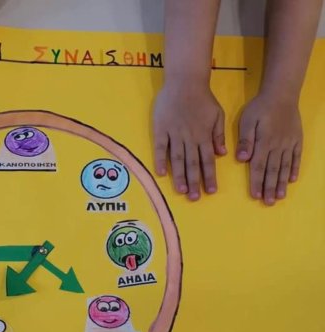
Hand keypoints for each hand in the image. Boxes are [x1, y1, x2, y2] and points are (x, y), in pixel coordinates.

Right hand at [153, 82, 226, 200]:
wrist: (185, 82)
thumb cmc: (203, 97)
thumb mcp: (218, 114)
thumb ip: (218, 134)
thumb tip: (221, 153)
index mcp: (204, 136)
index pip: (208, 160)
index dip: (209, 176)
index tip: (210, 191)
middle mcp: (190, 138)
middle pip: (192, 163)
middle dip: (194, 181)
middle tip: (195, 198)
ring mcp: (174, 135)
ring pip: (177, 159)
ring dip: (179, 175)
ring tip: (181, 190)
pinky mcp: (161, 130)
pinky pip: (161, 147)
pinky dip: (160, 160)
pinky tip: (161, 173)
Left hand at [236, 94, 301, 205]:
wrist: (282, 94)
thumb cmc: (260, 108)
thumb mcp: (247, 121)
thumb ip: (245, 141)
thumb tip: (242, 159)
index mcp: (264, 143)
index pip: (258, 167)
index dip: (257, 182)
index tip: (256, 195)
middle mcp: (278, 146)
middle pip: (273, 170)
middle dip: (270, 187)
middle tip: (269, 203)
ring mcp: (289, 143)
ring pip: (285, 166)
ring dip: (282, 182)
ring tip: (280, 196)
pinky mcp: (297, 139)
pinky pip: (296, 157)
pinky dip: (294, 169)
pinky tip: (292, 179)